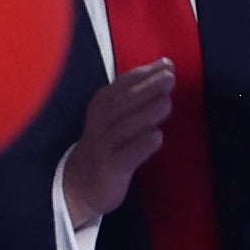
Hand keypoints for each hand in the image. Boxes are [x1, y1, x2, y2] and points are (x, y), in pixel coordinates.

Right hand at [59, 61, 176, 224]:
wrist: (79, 185)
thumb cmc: (105, 145)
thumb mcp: (114, 117)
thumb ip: (136, 97)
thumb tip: (165, 71)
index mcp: (101, 106)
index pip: (122, 84)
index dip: (143, 73)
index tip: (166, 63)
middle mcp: (100, 122)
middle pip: (123, 102)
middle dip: (147, 87)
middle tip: (170, 77)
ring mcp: (103, 146)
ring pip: (125, 126)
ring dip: (145, 113)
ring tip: (167, 103)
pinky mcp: (109, 169)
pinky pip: (125, 155)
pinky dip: (141, 145)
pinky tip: (157, 138)